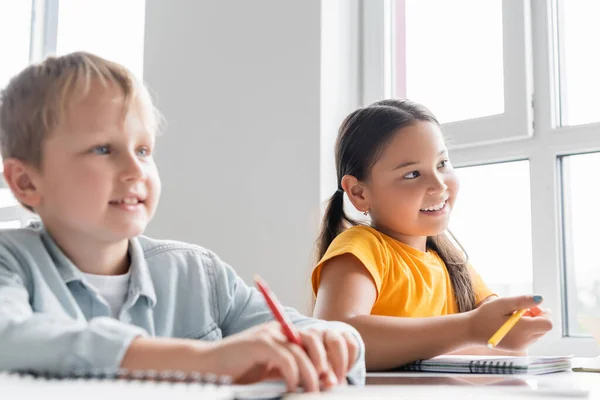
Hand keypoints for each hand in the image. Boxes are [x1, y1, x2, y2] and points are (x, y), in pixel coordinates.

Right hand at [204, 322, 357, 391]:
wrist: (206, 365)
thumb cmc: (238, 371)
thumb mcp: (271, 371)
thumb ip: (292, 372)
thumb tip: (320, 382)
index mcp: (283, 334)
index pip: (313, 341)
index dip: (326, 360)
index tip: (331, 380)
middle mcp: (278, 330)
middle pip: (313, 340)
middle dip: (324, 364)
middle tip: (327, 384)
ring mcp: (268, 334)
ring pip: (301, 351)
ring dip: (310, 374)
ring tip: (311, 390)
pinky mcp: (258, 343)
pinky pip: (285, 358)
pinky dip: (293, 374)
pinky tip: (290, 386)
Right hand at [467, 295, 552, 350]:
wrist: (471, 330)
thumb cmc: (485, 315)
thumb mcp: (503, 303)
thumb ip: (522, 301)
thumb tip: (541, 299)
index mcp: (522, 330)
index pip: (547, 324)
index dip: (544, 314)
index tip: (532, 307)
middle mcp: (524, 341)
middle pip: (543, 329)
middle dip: (537, 317)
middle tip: (521, 309)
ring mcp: (521, 346)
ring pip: (538, 333)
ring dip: (531, 323)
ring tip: (513, 316)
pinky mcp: (517, 348)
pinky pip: (530, 338)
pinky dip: (526, 329)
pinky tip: (511, 324)